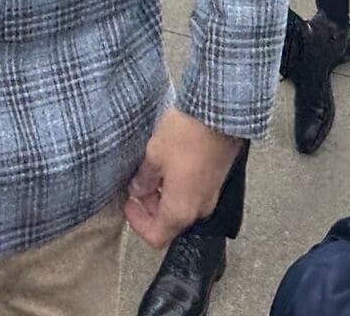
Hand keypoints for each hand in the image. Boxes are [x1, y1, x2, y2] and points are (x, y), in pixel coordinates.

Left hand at [124, 108, 242, 247]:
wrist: (220, 112)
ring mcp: (210, 195)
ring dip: (164, 196)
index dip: (137, 223)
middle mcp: (198, 209)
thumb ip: (144, 178)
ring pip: (182, 208)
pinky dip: (178, 187)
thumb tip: (138, 189)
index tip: (129, 204)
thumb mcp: (154, 154)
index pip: (155, 237)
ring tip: (152, 170)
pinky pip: (193, 194)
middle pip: (169, 223)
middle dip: (149, 208)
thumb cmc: (188, 134)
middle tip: (137, 186)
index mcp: (180, 210)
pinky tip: (169, 163)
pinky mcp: (216, 181)